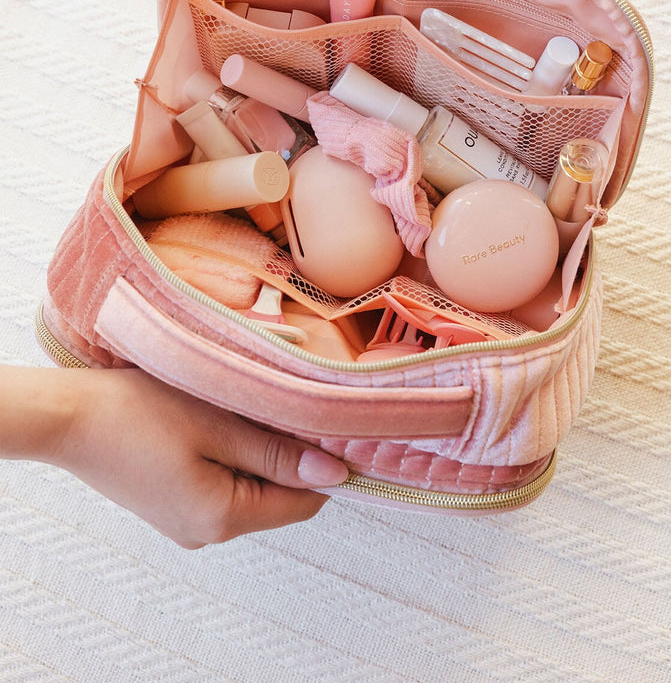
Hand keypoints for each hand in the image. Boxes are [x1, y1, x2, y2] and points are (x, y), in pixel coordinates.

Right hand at [3, 365, 346, 547]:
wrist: (68, 418)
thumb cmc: (140, 413)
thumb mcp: (218, 425)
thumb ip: (278, 453)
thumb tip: (335, 473)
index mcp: (222, 518)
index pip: (303, 503)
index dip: (323, 464)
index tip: (327, 423)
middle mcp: (207, 533)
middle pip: (278, 497)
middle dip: (288, 453)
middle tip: (280, 403)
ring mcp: (187, 523)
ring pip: (251, 488)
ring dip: (258, 451)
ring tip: (242, 408)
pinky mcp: (172, 505)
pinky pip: (222, 485)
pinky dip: (231, 455)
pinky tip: (216, 422)